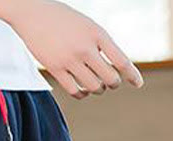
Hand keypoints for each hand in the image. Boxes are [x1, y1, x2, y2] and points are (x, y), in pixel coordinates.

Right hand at [5, 0, 143, 98]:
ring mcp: (69, 59)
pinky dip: (82, 94)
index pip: (121, 60)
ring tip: (96, 85)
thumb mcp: (87, 26)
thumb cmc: (63, 20)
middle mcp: (85, 48)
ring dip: (98, 90)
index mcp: (97, 33)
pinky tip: (82, 91)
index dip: (132, 75)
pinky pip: (74, 91)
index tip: (138, 84)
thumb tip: (113, 70)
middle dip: (113, 83)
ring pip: (93, 87)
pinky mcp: (55, 69)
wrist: (34, 13)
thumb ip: (100, 45)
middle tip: (111, 82)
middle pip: (110, 79)